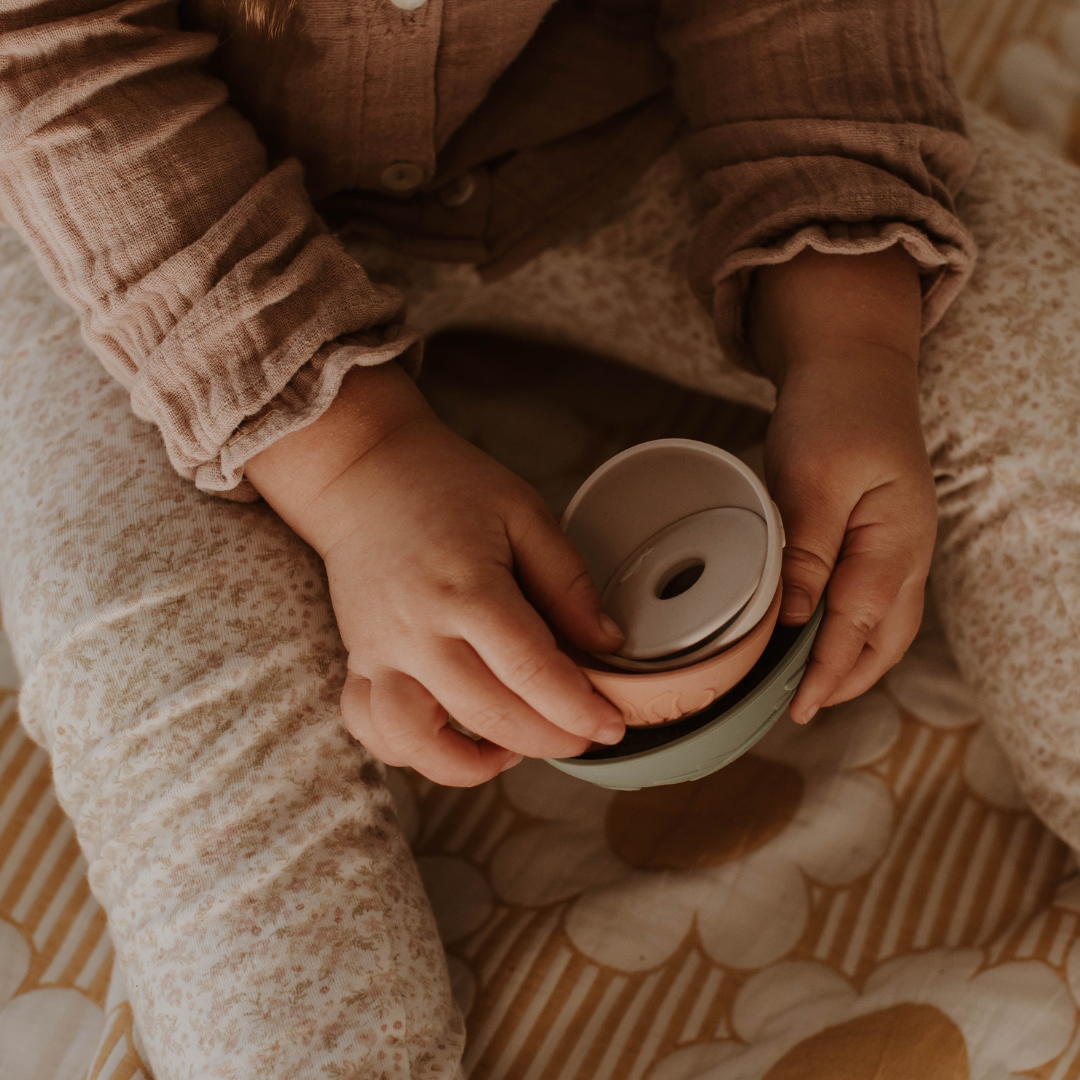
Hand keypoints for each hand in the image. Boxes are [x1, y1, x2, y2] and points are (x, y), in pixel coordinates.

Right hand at [246, 362, 626, 784]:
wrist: (361, 471)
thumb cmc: (445, 484)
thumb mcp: (523, 513)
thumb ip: (567, 581)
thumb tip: (607, 643)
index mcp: (466, 588)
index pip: (531, 670)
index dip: (579, 708)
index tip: (610, 725)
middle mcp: (417, 629)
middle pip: (489, 713)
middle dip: (550, 738)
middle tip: (584, 734)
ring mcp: (378, 651)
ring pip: (418, 740)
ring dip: (473, 764)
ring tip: (515, 747)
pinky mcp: (356, 660)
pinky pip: (372, 728)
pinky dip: (411, 752)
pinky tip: (455, 740)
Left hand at [749, 246, 936, 722]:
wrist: (852, 359)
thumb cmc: (836, 408)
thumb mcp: (815, 477)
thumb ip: (808, 551)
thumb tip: (796, 619)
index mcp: (896, 541)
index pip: (862, 627)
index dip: (828, 673)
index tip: (798, 708)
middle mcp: (906, 551)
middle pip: (885, 638)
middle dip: (845, 678)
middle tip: (797, 707)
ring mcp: (897, 543)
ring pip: (882, 622)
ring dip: (848, 657)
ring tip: (803, 681)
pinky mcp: (878, 533)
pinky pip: (870, 596)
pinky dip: (846, 625)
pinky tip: (813, 629)